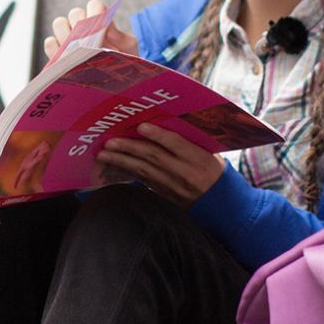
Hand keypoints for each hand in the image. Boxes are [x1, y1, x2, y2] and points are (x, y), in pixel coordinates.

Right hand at [42, 0, 139, 60]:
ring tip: (76, 51)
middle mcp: (81, 23)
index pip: (94, 5)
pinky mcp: (56, 50)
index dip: (95, 12)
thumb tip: (108, 30)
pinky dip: (55, 49)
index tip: (101, 27)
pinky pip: (50, 43)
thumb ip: (122, 37)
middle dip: (81, 25)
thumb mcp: (128, 49)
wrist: (115, 78)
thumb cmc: (123, 58)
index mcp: (100, 18)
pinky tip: (66, 59)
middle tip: (88, 41)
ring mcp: (68, 35)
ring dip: (66, 35)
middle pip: (75, 13)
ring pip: (59, 23)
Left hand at [97, 123, 224, 207]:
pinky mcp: (163, 194)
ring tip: (103, 155)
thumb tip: (162, 120)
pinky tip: (112, 167)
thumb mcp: (208, 153)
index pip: (177, 144)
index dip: (159, 135)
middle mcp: (184, 172)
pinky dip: (126, 173)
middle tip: (109, 142)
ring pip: (143, 171)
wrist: (220, 203)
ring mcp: (172, 186)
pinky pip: (142, 181)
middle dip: (130, 148)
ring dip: (121, 162)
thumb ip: (188, 139)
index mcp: (199, 158)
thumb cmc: (212, 170)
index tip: (141, 126)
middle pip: (154, 158)